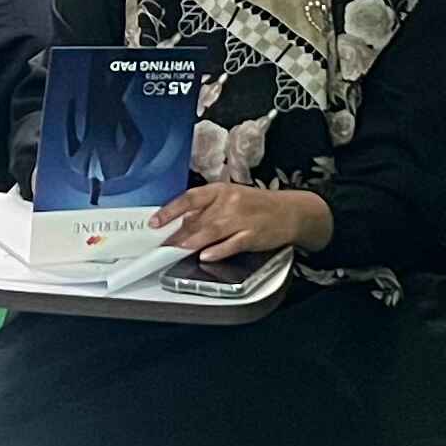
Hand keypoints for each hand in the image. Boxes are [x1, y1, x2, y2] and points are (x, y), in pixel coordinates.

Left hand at [157, 183, 331, 263]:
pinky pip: (231, 244)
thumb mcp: (231, 199)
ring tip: (177, 251)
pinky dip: (218, 250)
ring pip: (211, 231)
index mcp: (221, 190)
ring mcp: (242, 218)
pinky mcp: (252, 235)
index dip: (170, 210)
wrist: (291, 211)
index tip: (154, 222)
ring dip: (192, 242)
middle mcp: (230, 201)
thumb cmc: (257, 205)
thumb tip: (182, 223)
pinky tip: (206, 256)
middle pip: (198, 219)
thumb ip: (208, 210)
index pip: (190, 198)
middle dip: (178, 234)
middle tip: (163, 246)